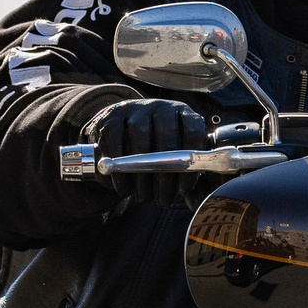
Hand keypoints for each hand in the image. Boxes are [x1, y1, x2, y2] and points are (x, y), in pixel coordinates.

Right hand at [84, 98, 210, 203]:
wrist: (122, 128)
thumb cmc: (155, 146)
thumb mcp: (175, 151)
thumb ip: (186, 168)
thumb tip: (195, 199)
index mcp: (184, 112)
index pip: (193, 132)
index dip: (190, 164)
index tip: (183, 189)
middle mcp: (161, 106)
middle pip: (167, 139)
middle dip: (165, 177)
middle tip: (163, 201)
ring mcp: (136, 109)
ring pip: (140, 141)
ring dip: (141, 176)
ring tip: (143, 197)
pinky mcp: (113, 116)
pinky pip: (115, 142)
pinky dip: (119, 171)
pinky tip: (124, 188)